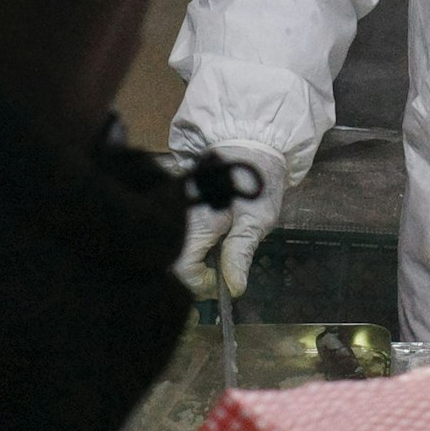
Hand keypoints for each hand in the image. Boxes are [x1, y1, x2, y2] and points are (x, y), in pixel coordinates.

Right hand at [174, 150, 287, 298]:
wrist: (249, 142)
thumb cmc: (256, 180)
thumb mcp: (256, 219)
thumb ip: (240, 254)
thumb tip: (235, 289)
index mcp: (194, 224)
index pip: (184, 273)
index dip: (204, 285)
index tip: (224, 283)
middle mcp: (175, 220)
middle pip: (173, 265)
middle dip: (195, 276)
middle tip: (220, 274)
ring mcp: (173, 213)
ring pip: (173, 253)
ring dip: (193, 263)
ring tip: (216, 258)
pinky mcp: (174, 208)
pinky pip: (175, 238)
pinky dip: (189, 248)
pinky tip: (208, 243)